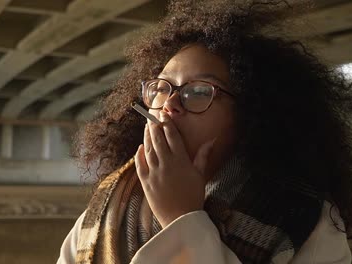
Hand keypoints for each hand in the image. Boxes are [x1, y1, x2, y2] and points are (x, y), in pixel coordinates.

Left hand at [134, 111, 215, 227]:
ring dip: (146, 136)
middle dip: (154, 125)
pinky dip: (139, 155)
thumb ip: (203, 155)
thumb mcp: (200, 175)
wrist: (180, 219)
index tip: (163, 115)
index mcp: (180, 161)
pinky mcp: (146, 182)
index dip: (167, 124)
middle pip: (158, 139)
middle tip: (151, 116)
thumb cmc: (193, 196)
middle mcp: (166, 164)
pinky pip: (140, 165)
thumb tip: (212, 140)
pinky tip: (140, 147)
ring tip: (146, 127)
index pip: (172, 136)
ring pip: (148, 149)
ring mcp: (154, 173)